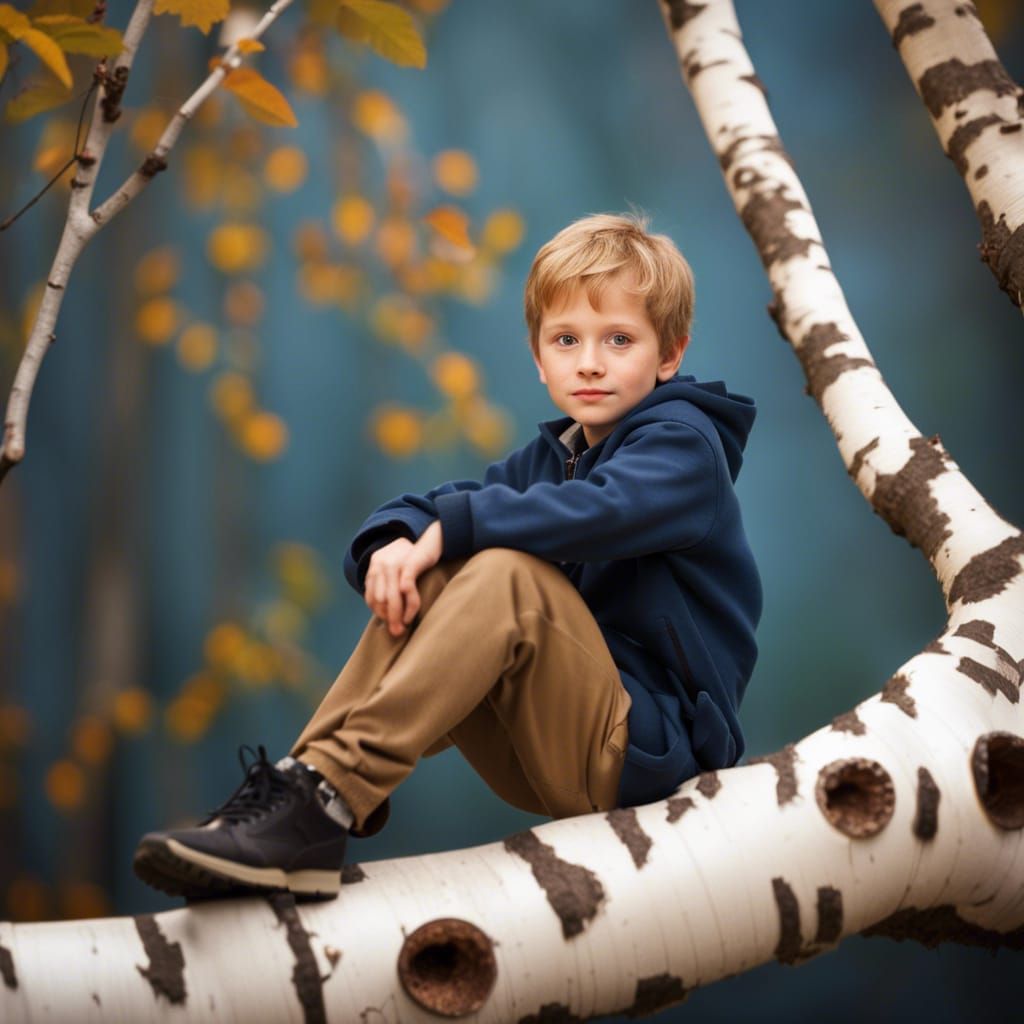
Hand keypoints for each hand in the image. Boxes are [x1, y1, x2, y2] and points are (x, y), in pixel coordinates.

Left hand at [364, 521, 442, 636]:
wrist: (432, 539)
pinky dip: (408, 605)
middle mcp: (381, 565)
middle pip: (380, 600)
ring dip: (397, 616)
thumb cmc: (416, 560)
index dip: (379, 614)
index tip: (390, 624)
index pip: (371, 597)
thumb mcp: (398, 571)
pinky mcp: (409, 564)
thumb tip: (388, 614)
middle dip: (389, 619)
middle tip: (397, 632)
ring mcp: (394, 564)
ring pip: (391, 598)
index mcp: (375, 567)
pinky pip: (406, 589)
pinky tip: (410, 616)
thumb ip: (390, 586)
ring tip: (404, 627)